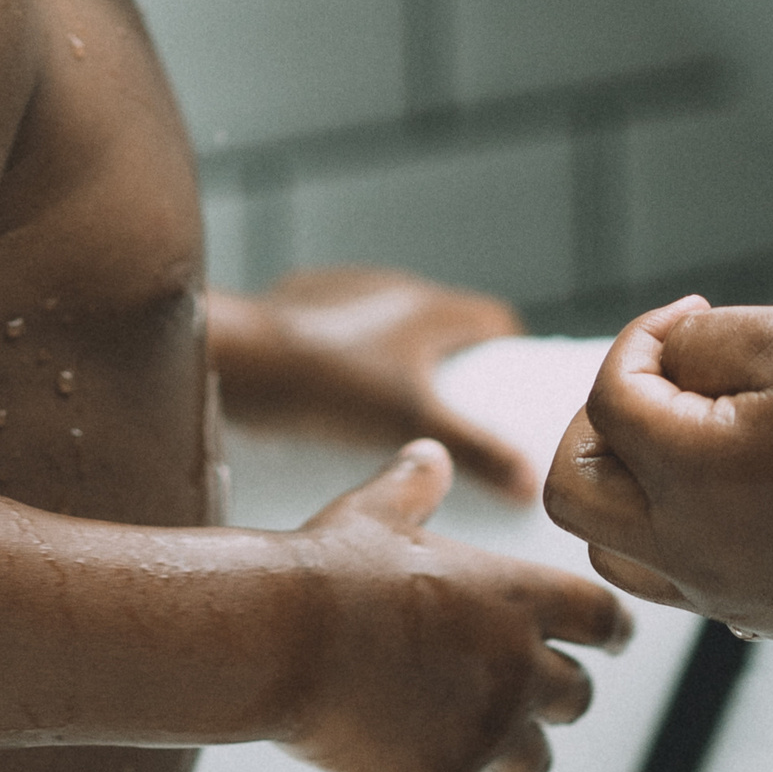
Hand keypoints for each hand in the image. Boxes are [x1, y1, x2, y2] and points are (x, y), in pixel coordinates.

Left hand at [208, 268, 538, 500]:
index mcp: (432, 306)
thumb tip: (532, 484)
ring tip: (388, 412)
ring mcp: (347, 292)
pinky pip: (342, 330)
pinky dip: (349, 357)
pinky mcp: (302, 303)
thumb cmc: (334, 387)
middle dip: (452, 364)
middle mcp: (395, 287)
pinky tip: (333, 397)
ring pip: (390, 326)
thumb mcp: (415, 422)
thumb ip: (477, 451)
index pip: (495, 320)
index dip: (508, 356)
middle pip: (444, 325)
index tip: (507, 394)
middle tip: (450, 413)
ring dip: (397, 359)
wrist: (241, 359)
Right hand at [279, 441, 630, 771]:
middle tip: (523, 702)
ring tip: (470, 749)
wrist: (280, 637)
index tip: (612, 645)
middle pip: (577, 700)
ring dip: (505, 760)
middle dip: (555, 702)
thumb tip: (429, 455)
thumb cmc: (328, 568)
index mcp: (521, 595)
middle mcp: (520, 665)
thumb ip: (417, 486)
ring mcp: (486, 729)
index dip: (610, 633)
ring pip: (533, 766)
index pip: (607, 620)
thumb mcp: (379, 511)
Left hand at [544, 298, 772, 639]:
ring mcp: (719, 592)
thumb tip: (651, 360)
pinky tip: (737, 489)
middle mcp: (686, 547)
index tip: (688, 318)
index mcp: (685, 473)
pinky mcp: (756, 614)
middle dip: (597, 428)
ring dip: (626, 493)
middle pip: (573, 493)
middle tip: (656, 388)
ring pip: (614, 552)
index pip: (606, 399)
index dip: (639, 341)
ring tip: (685, 442)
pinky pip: (680, 580)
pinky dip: (679, 534)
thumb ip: (689, 342)